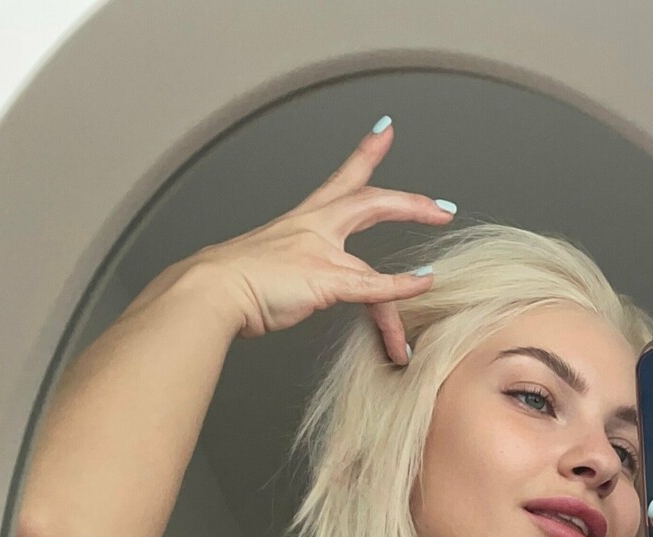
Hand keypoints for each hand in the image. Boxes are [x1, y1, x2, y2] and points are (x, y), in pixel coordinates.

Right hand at [191, 119, 454, 359]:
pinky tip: (423, 283)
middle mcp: (314, 228)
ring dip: (407, 269)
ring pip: (374, 253)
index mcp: (301, 221)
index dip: (365, 154)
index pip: (341, 179)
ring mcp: (321, 252)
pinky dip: (401, 287)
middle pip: (370, 199)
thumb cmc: (233, 282)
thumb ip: (291, 271)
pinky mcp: (325, 281)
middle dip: (409, 202)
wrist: (212, 288)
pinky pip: (373, 285)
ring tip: (436, 265)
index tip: (385, 131)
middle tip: (440, 206)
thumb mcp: (268, 269)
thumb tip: (295, 287)